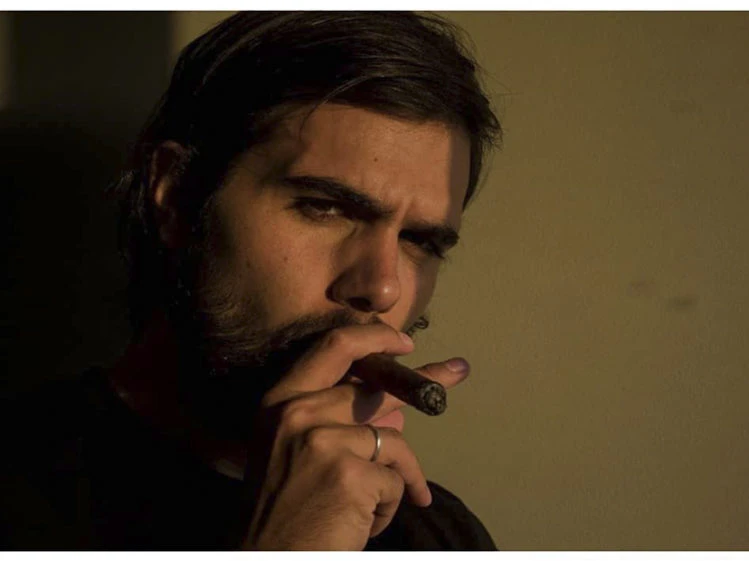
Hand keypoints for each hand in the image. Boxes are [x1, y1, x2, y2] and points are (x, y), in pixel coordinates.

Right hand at [238, 323, 469, 549]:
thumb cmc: (285, 511)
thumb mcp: (298, 453)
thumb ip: (341, 422)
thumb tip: (396, 409)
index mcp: (280, 401)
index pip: (334, 345)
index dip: (375, 337)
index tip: (404, 341)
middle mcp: (298, 412)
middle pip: (377, 389)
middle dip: (424, 382)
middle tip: (456, 371)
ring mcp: (324, 440)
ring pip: (393, 441)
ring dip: (395, 478)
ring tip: (371, 509)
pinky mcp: (351, 474)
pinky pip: (396, 480)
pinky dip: (389, 506)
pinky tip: (361, 526)